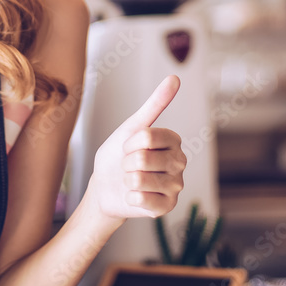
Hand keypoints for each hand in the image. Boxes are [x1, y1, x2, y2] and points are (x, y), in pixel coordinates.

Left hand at [84, 75, 186, 221]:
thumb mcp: (132, 127)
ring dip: (127, 181)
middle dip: (126, 162)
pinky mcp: (168, 207)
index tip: (128, 146)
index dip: (129, 143)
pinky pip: (142, 200)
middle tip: (128, 166)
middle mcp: (180, 162)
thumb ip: (155, 104)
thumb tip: (175, 78)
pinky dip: (130, 198)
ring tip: (131, 180)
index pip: (147, 137)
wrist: (105, 185)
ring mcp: (176, 186)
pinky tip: (133, 196)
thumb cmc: (118, 154)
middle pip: (143, 158)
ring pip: (140, 180)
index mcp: (174, 140)